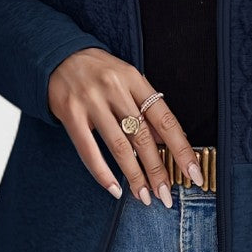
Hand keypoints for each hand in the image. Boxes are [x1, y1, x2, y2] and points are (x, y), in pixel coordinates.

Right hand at [48, 47, 203, 205]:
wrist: (57, 55)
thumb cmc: (99, 71)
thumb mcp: (128, 81)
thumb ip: (146, 108)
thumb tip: (167, 141)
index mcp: (135, 80)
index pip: (165, 119)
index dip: (181, 149)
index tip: (193, 172)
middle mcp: (115, 89)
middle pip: (143, 137)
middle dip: (158, 170)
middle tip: (167, 195)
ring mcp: (91, 102)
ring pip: (120, 147)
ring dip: (134, 176)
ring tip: (144, 196)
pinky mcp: (70, 114)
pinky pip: (89, 150)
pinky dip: (103, 173)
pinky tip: (115, 189)